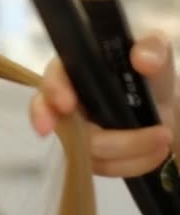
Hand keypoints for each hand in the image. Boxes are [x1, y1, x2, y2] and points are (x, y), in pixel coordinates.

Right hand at [31, 33, 176, 176]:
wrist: (161, 104)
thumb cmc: (149, 72)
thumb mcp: (156, 51)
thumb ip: (152, 47)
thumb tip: (142, 59)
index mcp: (72, 70)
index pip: (52, 79)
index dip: (54, 92)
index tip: (66, 105)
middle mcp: (65, 102)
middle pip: (57, 123)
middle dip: (74, 138)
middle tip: (99, 146)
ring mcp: (75, 132)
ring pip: (85, 151)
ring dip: (127, 150)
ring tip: (163, 138)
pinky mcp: (89, 156)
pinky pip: (104, 167)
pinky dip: (134, 163)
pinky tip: (157, 151)